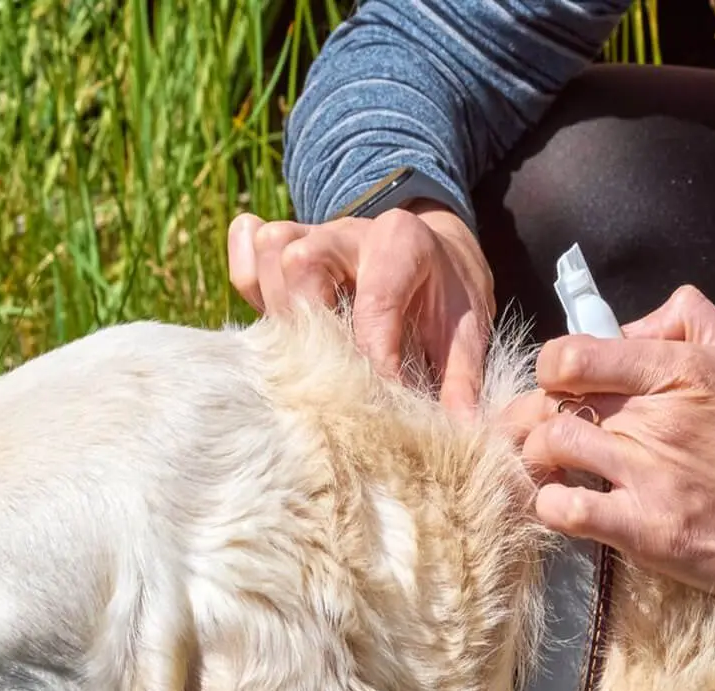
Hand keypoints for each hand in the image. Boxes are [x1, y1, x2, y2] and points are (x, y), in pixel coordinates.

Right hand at [227, 201, 494, 415]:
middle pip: (301, 265)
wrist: (427, 250)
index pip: (376, 301)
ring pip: (269, 254)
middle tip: (331, 378)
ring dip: (275, 308)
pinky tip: (272, 323)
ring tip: (302, 356)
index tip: (381, 405)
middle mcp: (348, 233)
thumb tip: (462, 433)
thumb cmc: (445, 295)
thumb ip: (462, 378)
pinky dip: (249, 288)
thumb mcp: (467, 328)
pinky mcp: (280, 254)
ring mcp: (309, 238)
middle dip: (309, 329)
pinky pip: (247, 262)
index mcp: (402, 242)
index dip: (374, 359)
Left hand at [505, 285, 714, 598]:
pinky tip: (563, 504)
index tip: (559, 385)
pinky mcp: (644, 529)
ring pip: (550, 446)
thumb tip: (626, 326)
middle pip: (550, 403)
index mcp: (680, 371)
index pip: (574, 356)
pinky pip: (564, 509)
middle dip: (529, 417)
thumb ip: (688, 325)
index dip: (553, 369)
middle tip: (534, 431)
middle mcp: (658, 419)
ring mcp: (649, 474)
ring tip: (550, 467)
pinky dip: (549, 506)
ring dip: (536, 457)